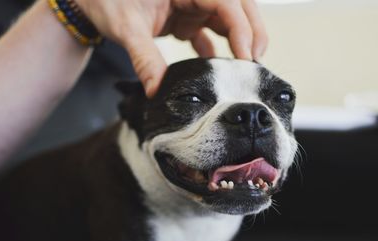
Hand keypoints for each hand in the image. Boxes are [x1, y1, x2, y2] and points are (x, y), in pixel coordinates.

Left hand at [75, 0, 267, 96]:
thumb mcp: (126, 27)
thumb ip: (145, 58)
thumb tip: (157, 90)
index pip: (226, 1)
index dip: (242, 28)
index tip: (246, 57)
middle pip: (238, 6)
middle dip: (252, 32)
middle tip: (254, 62)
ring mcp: (193, 3)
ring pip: (229, 18)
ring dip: (240, 40)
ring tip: (243, 68)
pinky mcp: (187, 16)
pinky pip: (210, 30)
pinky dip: (218, 48)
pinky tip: (218, 68)